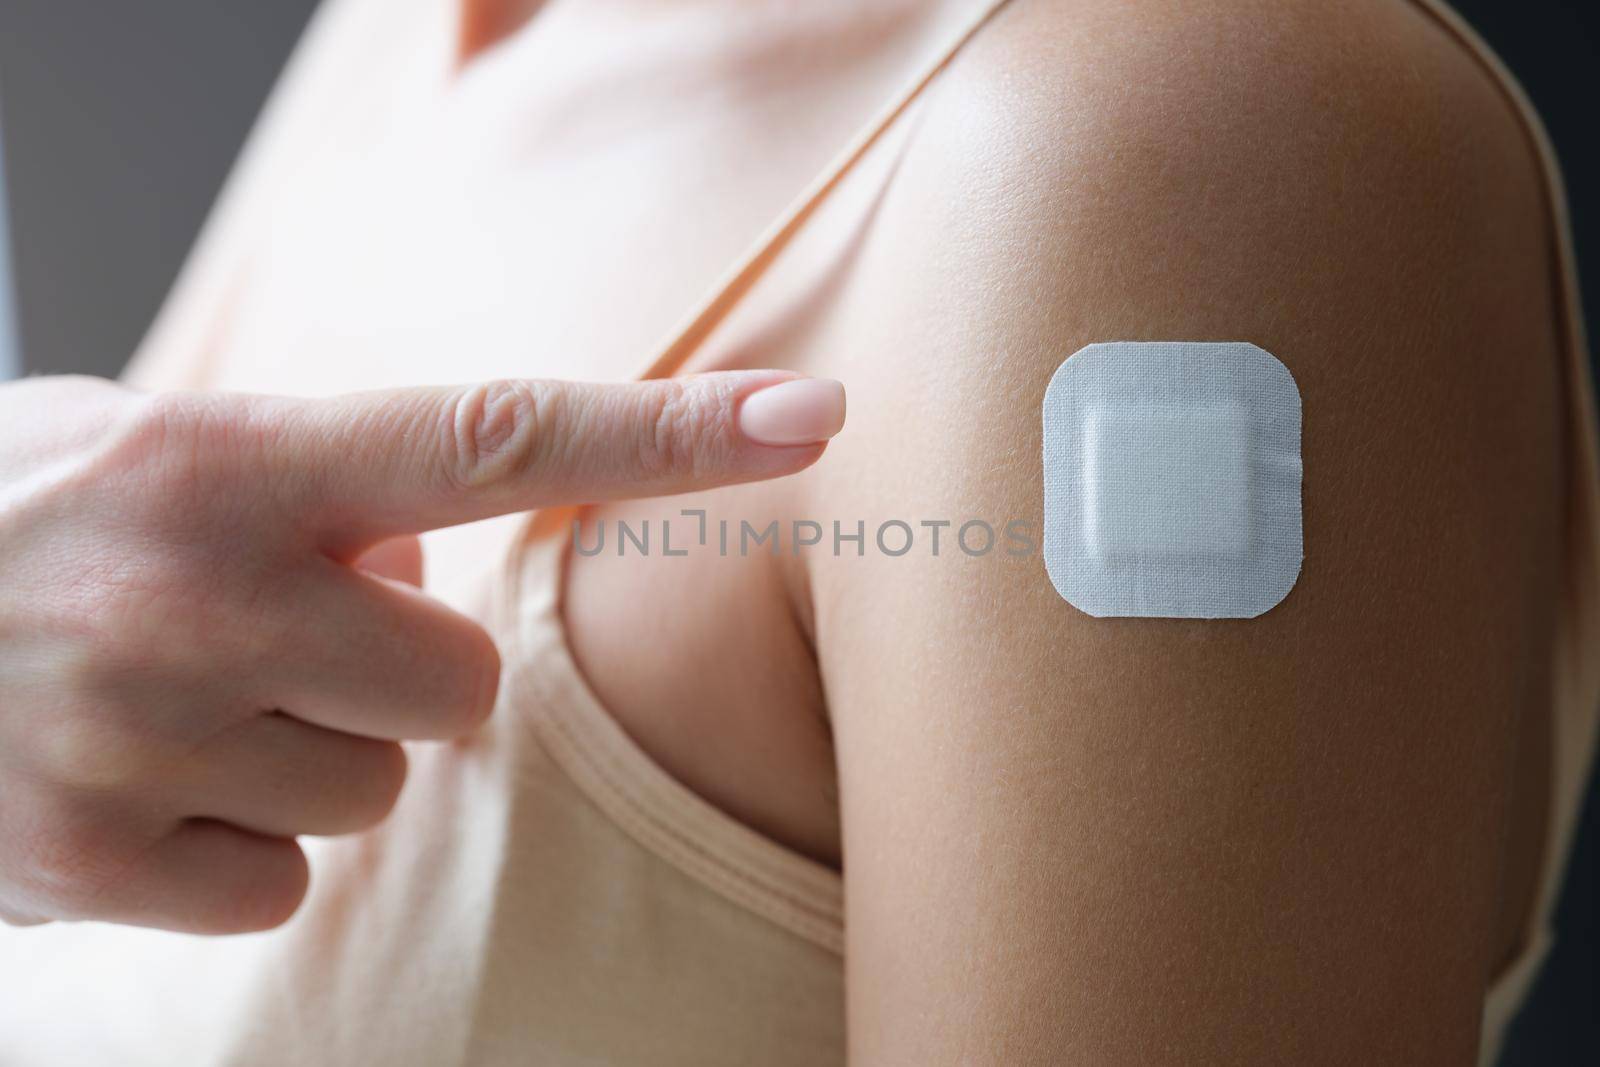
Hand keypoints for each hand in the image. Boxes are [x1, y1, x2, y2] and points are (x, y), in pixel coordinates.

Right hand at [0, 371, 843, 932]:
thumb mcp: (153, 449)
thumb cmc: (20, 529)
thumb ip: (318, 483)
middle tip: (276, 638)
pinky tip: (139, 786)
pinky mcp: (97, 864)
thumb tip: (439, 558)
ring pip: (377, 789)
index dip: (670, 431)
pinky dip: (233, 847)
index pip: (499, 435)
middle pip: (459, 681)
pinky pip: (282, 884)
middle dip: (397, 673)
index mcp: (230, 459)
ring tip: (183, 702)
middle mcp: (199, 591)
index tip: (811, 419)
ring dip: (306, 753)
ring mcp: (144, 736)